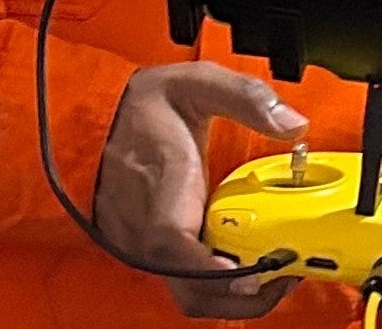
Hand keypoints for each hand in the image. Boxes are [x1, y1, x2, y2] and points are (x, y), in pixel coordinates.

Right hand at [94, 63, 309, 317]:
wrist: (88, 121)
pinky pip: (185, 283)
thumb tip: (293, 123)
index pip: (177, 249)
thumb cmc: (139, 108)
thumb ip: (245, 98)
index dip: (216, 271)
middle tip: (286, 272)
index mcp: (161, 193)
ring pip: (191, 295)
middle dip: (244, 296)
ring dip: (234, 294)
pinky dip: (218, 285)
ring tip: (274, 269)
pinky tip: (245, 262)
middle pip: (194, 292)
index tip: (257, 273)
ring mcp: (146, 248)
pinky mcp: (149, 252)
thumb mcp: (196, 84)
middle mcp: (148, 233)